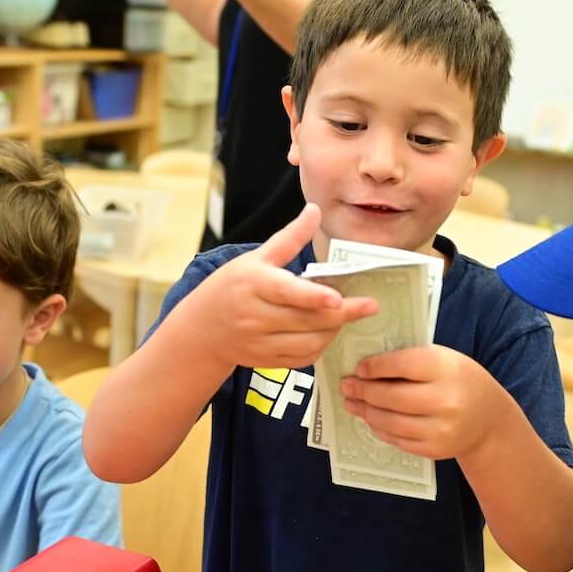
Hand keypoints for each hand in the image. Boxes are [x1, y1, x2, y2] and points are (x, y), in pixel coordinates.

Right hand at [195, 204, 376, 370]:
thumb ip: (289, 238)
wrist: (202, 328)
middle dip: (342, 314)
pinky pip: (301, 359)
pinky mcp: (265, 360)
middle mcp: (255, 315)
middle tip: (370, 306)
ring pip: (307, 342)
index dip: (313, 297)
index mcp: (253, 284)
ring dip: (333, 330)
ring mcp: (259, 342)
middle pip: (305, 320)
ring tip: (347, 315)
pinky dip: (320, 346)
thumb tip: (314, 210)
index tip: (337, 298)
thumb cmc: (232, 286)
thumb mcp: (256, 258)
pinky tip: (328, 332)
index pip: (286, 292)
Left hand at [339, 346, 500, 460]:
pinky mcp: (435, 449)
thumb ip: (413, 359)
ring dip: (367, 412)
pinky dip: (381, 429)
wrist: (489, 419)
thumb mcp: (445, 359)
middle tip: (347, 386)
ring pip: (391, 421)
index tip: (359, 368)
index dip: (375, 367)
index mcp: (447, 369)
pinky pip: (398, 440)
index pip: (402, 365)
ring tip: (353, 403)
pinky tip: (373, 419)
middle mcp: (446, 400)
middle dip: (364, 391)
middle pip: (392, 397)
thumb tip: (368, 366)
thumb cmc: (460, 381)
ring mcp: (441, 429)